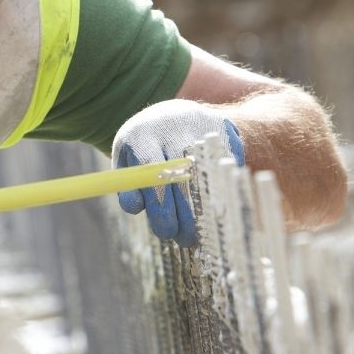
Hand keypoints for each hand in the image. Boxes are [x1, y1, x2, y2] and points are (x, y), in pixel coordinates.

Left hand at [111, 99, 244, 246]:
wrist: (173, 114)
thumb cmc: (145, 147)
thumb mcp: (127, 161)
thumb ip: (128, 185)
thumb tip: (137, 207)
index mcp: (143, 137)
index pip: (153, 177)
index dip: (162, 208)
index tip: (166, 231)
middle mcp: (173, 129)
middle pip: (182, 179)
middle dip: (185, 216)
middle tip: (185, 239)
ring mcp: (200, 128)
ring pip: (207, 175)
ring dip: (205, 208)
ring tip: (200, 230)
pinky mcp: (223, 130)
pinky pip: (226, 166)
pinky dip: (223, 188)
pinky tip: (217, 203)